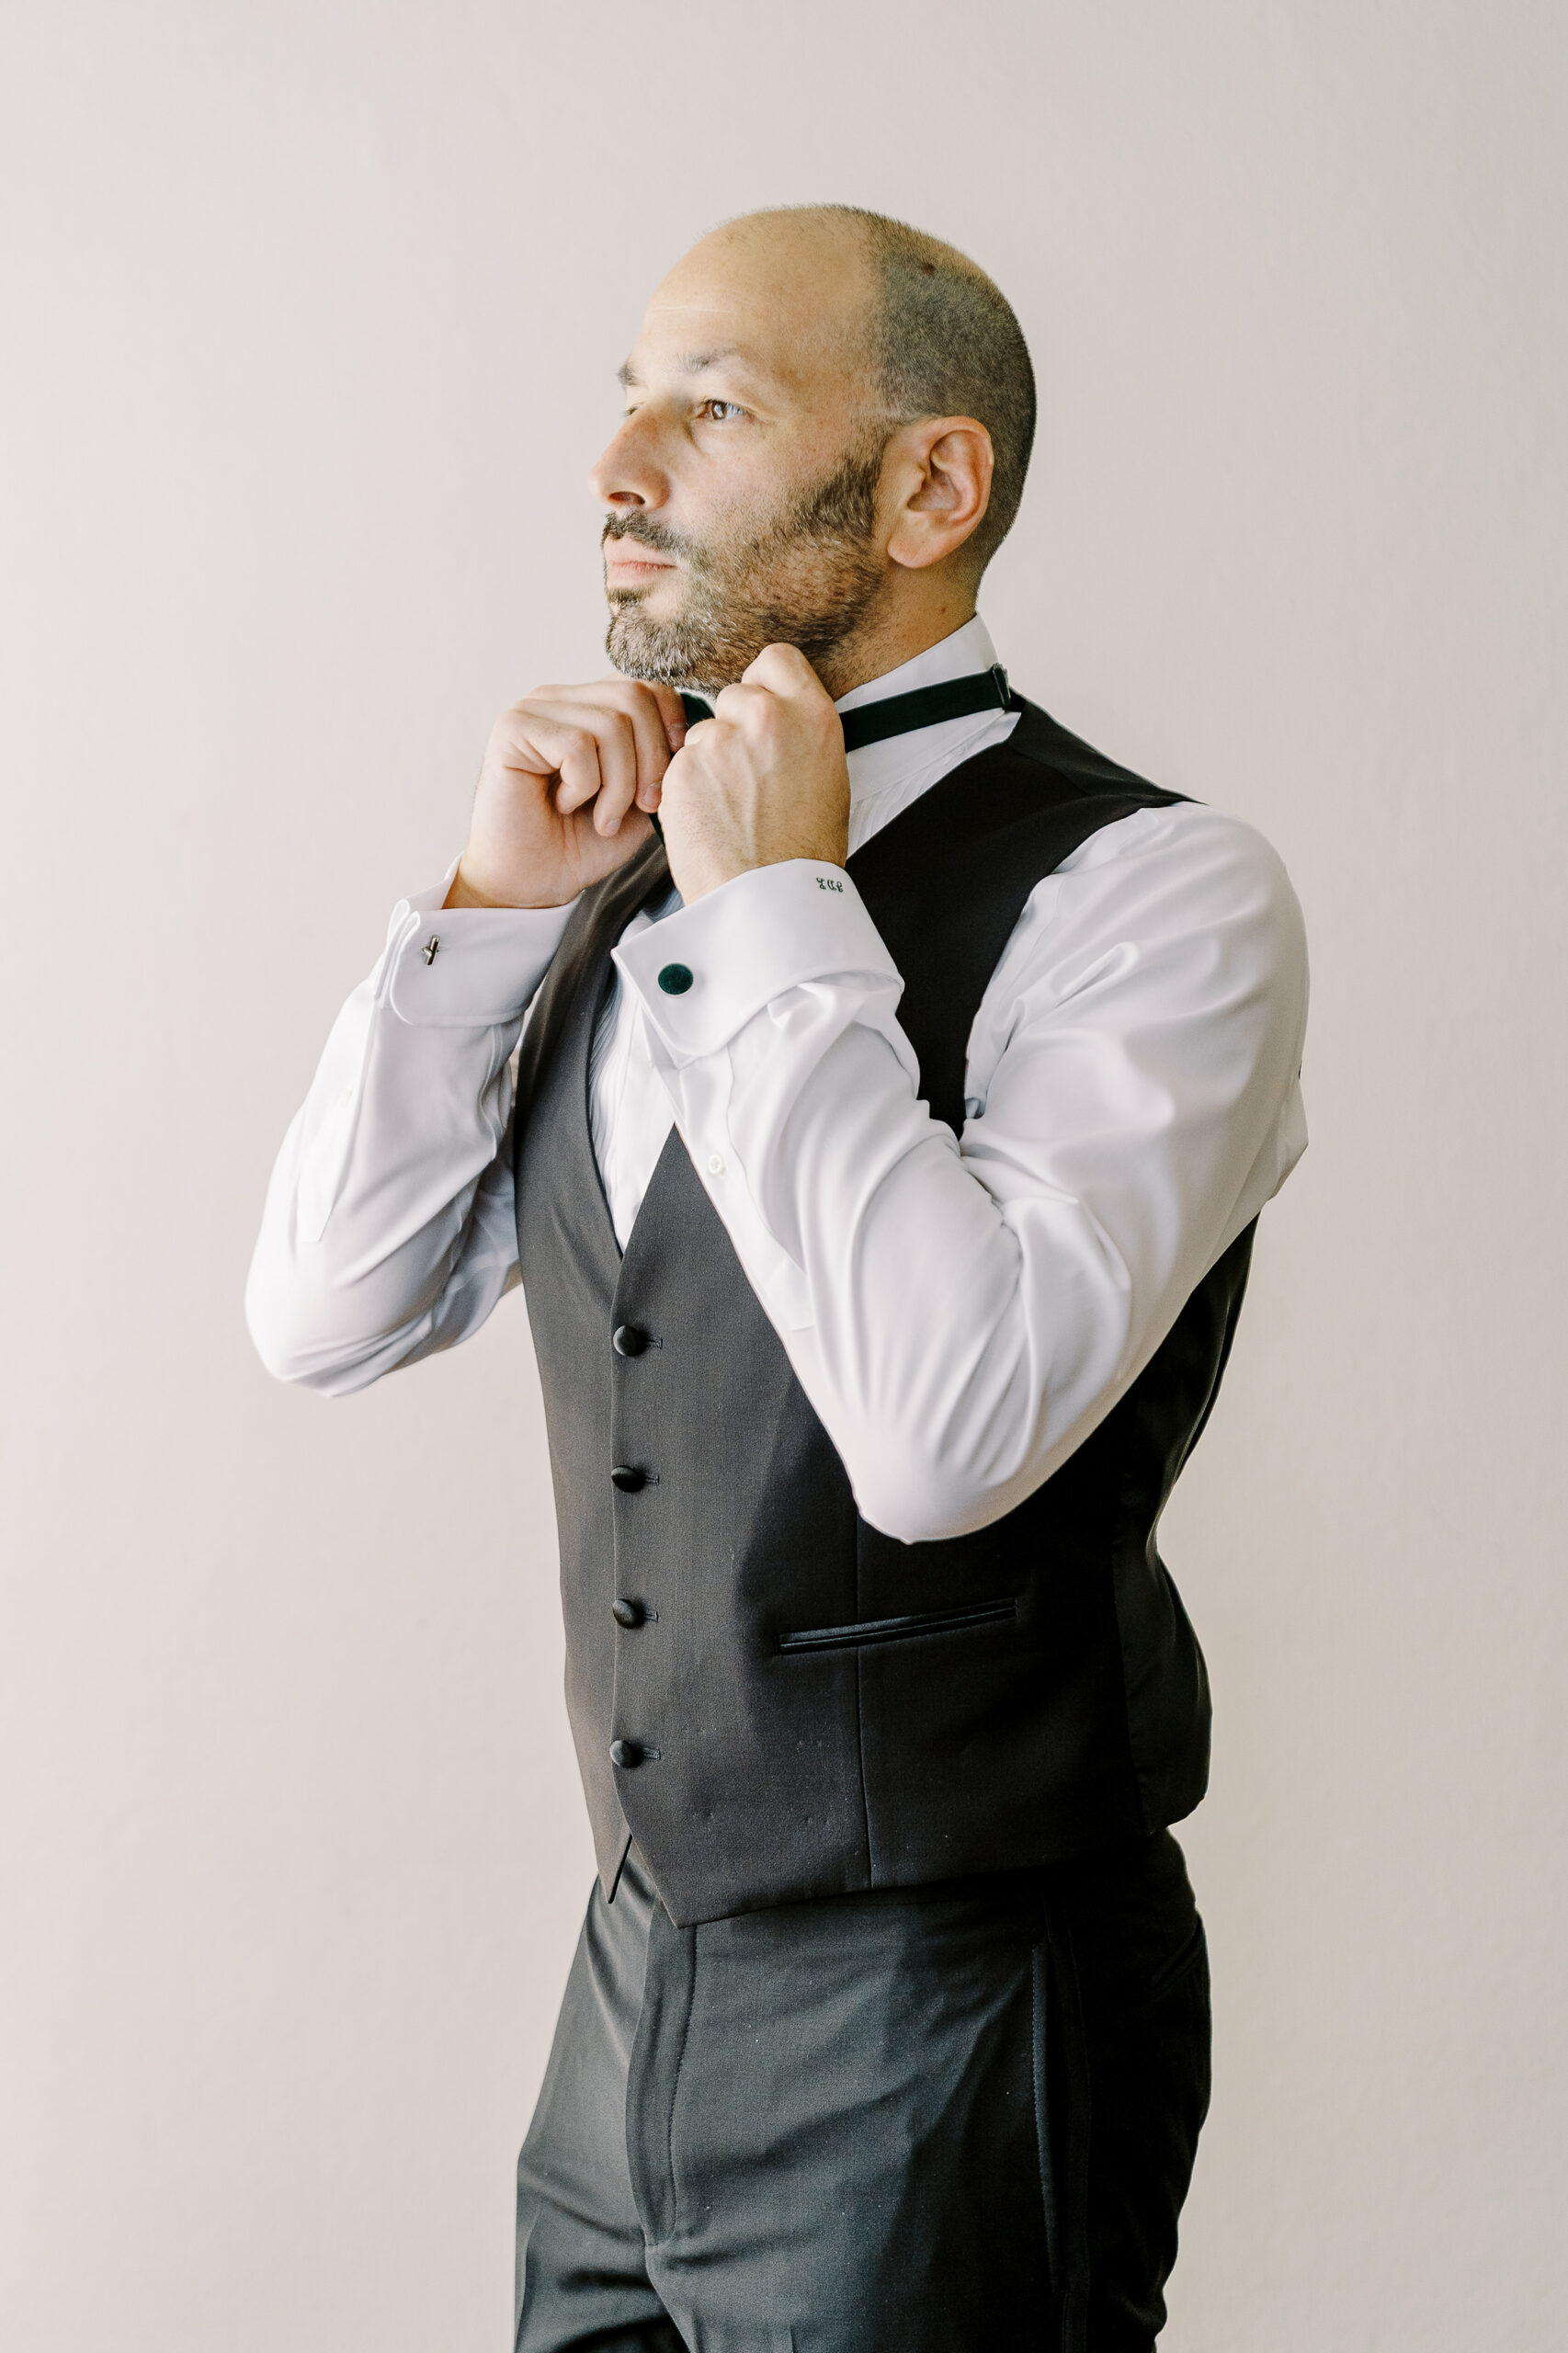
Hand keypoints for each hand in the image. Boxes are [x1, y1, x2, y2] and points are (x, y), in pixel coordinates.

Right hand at [445, 678, 687, 908]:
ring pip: (610, 725)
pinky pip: (576, 745)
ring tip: (602, 818)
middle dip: (651, 760)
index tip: (667, 781)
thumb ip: (664, 761)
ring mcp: (533, 709)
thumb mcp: (641, 800)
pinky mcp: (512, 729)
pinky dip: (584, 787)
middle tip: (643, 806)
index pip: (648, 687)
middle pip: (634, 697)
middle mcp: (561, 698)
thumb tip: (694, 736)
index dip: (670, 730)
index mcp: (590, 706)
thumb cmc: (582, 843)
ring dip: (618, 785)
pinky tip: (565, 806)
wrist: (531, 883)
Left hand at [657, 645, 849, 903]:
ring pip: (702, 734)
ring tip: (729, 809)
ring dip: (707, 763)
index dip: (763, 685)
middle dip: (732, 728)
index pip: (775, 659)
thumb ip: (800, 736)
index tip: (760, 712)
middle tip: (744, 777)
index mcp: (813, 717)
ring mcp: (721, 742)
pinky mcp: (683, 769)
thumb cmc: (805, 852)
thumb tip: (780, 716)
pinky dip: (687, 790)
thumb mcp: (828, 779)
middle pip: (732, 696)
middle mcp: (767, 718)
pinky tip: (708, 821)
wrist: (772, 901)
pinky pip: (678, 766)